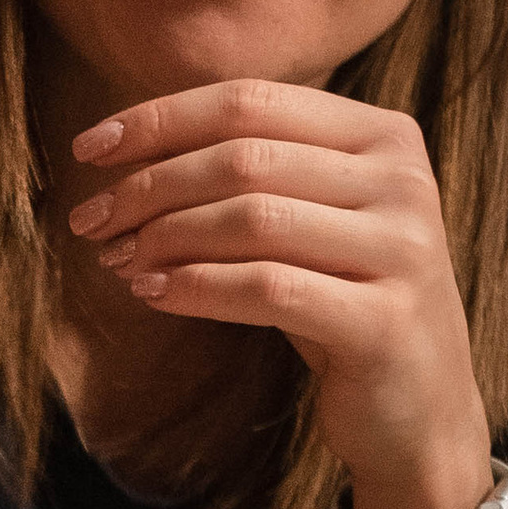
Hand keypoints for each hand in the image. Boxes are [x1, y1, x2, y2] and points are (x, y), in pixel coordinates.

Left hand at [69, 79, 492, 508]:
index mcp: (383, 135)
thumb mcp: (306, 221)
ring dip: (166, 237)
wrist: (418, 407)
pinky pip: (267, 289)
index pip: (252, 101)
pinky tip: (152, 294)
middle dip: (149, 185)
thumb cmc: (341, 302)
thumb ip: (248, 173)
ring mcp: (401, 250)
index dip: (161, 119)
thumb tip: (120, 155)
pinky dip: (196, 288)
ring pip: (252, 218)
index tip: (88, 148)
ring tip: (119, 261)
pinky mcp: (384, 321)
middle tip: (90, 221)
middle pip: (244, 158)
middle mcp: (402, 181)